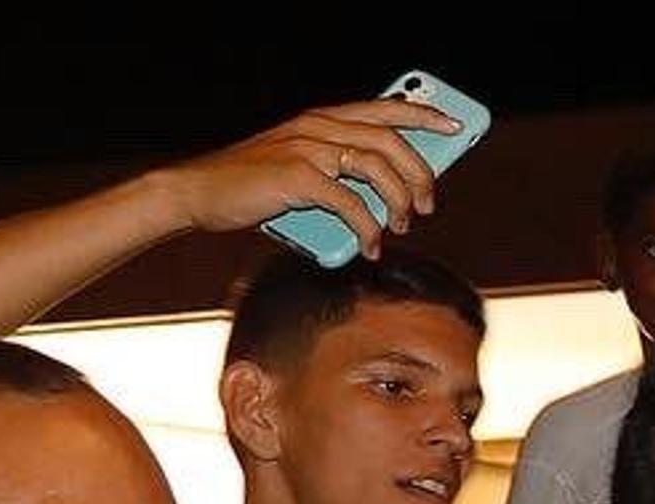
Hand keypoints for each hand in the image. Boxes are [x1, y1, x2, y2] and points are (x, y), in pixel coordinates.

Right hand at [144, 97, 461, 251]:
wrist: (198, 193)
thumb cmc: (253, 185)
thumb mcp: (301, 168)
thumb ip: (340, 172)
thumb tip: (390, 199)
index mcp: (321, 118)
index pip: (385, 107)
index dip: (424, 114)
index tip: (455, 126)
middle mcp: (317, 126)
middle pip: (391, 140)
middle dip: (421, 173)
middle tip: (428, 204)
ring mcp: (307, 149)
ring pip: (377, 168)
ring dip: (399, 201)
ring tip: (402, 225)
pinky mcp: (297, 178)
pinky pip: (351, 204)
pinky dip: (368, 229)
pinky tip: (370, 246)